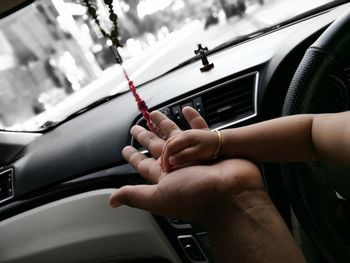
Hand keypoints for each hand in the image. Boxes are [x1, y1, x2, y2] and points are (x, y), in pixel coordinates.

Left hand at [109, 107, 263, 223]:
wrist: (232, 193)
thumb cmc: (196, 197)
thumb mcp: (159, 197)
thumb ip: (136, 195)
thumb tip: (112, 201)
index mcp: (165, 177)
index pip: (144, 165)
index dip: (134, 157)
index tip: (126, 149)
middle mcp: (179, 165)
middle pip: (158, 147)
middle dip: (146, 136)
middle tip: (136, 126)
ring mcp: (195, 155)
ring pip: (176, 134)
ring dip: (166, 124)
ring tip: (156, 113)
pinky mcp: (211, 146)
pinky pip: (200, 128)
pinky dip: (194, 119)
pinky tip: (187, 110)